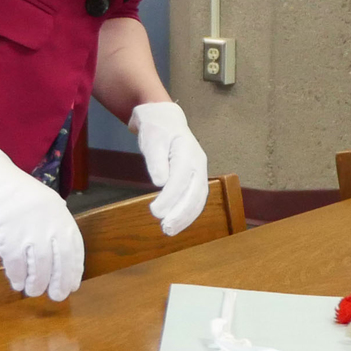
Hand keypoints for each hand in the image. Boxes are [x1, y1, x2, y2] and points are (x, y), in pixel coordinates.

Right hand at [0, 148, 83, 300]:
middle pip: (61, 258)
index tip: (73, 284)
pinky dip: (18, 276)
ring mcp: (29, 227)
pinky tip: (17, 283)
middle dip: (60, 280)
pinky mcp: (7, 233)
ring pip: (40, 265)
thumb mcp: (39, 201)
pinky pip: (16, 263)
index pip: (74, 245)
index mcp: (59, 211)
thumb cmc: (8, 189)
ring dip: (38, 282)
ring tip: (33, 292)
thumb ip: (49, 221)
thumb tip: (56, 246)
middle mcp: (49, 220)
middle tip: (57, 296)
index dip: (74, 267)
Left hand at [130, 102, 207, 234]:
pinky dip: (187, 212)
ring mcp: (198, 171)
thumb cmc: (157, 130)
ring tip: (170, 230)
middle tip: (165, 228)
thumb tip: (160, 182)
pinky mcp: (194, 178)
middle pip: (195, 193)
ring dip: (186, 217)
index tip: (155, 212)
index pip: (180, 179)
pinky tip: (176, 222)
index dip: (169, 198)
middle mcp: (198, 164)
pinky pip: (195, 198)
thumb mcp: (151, 140)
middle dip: (181, 213)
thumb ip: (156, 161)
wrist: (165, 120)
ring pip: (198, 198)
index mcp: (188, 153)